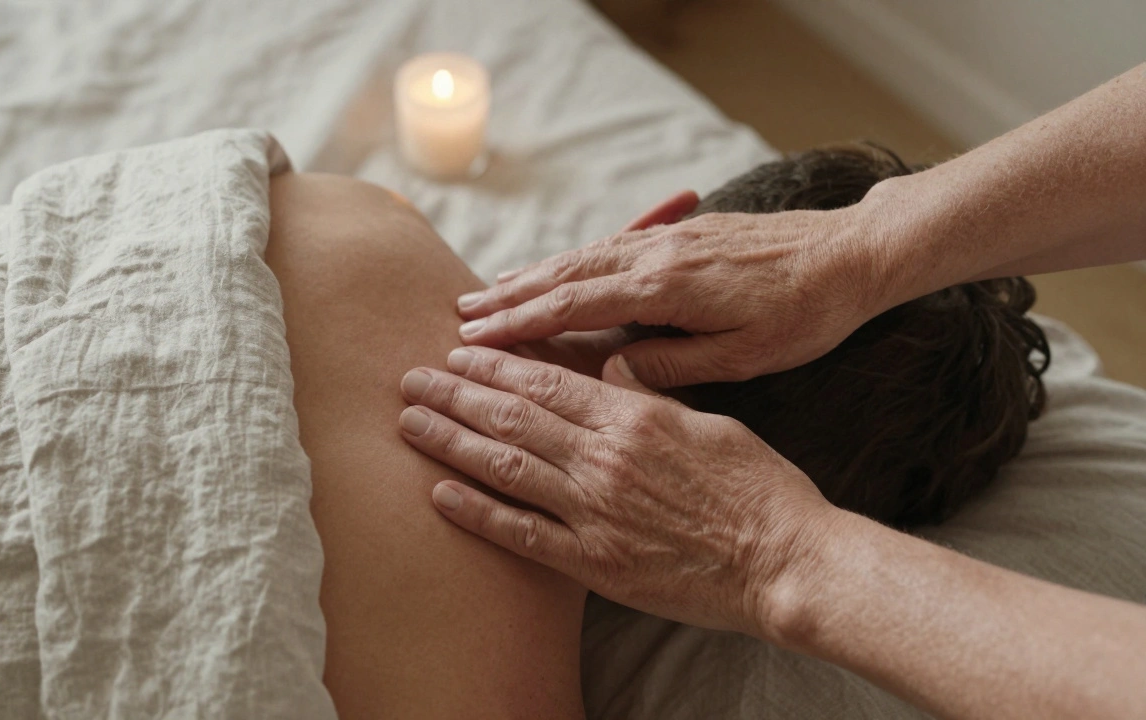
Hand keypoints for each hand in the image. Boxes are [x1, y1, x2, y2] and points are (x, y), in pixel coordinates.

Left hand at [397, 346, 836, 635]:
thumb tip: (610, 366)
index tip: (458, 350)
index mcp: (632, 417)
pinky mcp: (594, 562)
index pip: (546, 380)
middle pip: (511, 416)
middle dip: (456, 392)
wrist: (786, 560)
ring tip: (409, 421)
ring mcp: (594, 512)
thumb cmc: (757, 488)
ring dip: (450, 441)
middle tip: (412, 376)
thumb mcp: (710, 421)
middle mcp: (603, 459)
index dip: (495, 363)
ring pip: (504, 466)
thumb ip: (652, 395)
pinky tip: (438, 495)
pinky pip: (521, 534)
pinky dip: (476, 513)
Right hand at [455, 203, 889, 385]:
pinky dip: (574, 259)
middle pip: (566, 274)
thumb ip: (674, 364)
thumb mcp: (743, 356)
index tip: (474, 337)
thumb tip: (615, 371)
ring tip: (492, 292)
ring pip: (585, 255)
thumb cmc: (805, 314)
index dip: (519, 323)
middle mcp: (658, 255)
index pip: (573, 304)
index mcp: (667, 288)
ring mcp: (670, 239)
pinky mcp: (685, 233)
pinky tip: (559, 268)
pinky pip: (613, 245)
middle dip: (510, 296)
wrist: (853, 254)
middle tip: (460, 315)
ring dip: (535, 275)